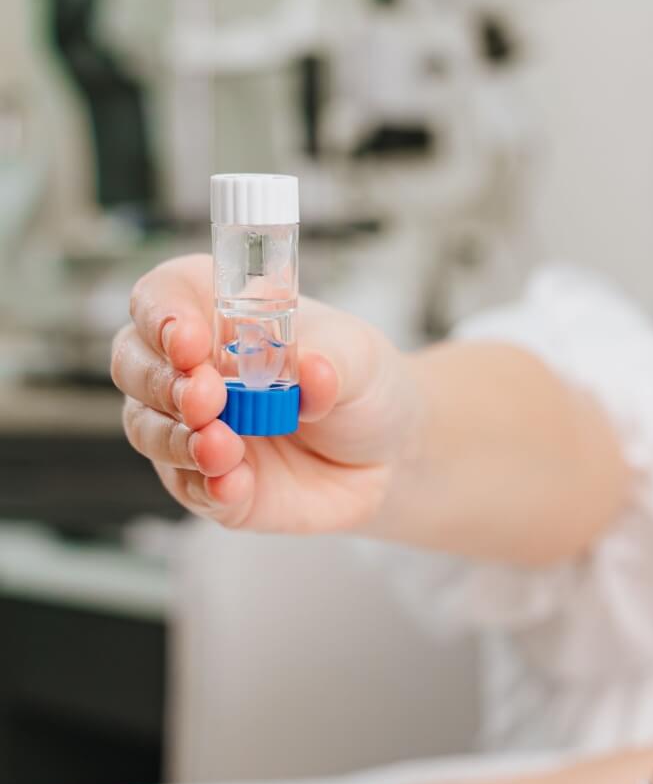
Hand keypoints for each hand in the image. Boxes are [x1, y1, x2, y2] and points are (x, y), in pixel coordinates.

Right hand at [113, 254, 418, 531]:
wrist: (386, 450)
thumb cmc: (359, 381)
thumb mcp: (359, 357)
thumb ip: (332, 359)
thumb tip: (311, 369)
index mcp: (216, 311)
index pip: (161, 297)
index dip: (163, 315)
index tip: (190, 339)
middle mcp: (188, 367)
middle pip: (134, 364)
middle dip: (163, 382)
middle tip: (208, 396)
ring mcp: (190, 427)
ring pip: (148, 429)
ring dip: (179, 438)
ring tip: (225, 446)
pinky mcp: (206, 481)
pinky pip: (189, 486)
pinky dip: (207, 484)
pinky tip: (234, 483)